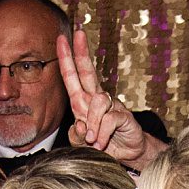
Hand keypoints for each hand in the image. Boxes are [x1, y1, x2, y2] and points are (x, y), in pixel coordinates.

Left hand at [56, 29, 165, 168]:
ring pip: (97, 101)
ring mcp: (111, 105)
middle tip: (79, 33)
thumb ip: (75, 135)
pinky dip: (101, 133)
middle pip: (88, 72)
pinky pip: (109, 119)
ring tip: (92, 141)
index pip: (73, 77)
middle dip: (81, 53)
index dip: (66, 58)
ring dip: (92, 123)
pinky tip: (100, 143)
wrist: (127, 155)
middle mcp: (96, 99)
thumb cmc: (102, 145)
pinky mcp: (124, 115)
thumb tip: (79, 124)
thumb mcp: (81, 144)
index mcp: (83, 102)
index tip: (61, 39)